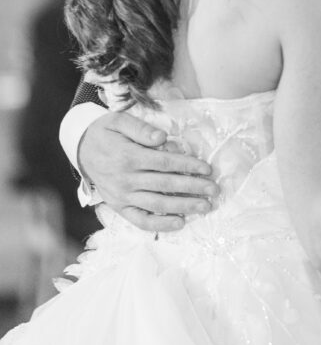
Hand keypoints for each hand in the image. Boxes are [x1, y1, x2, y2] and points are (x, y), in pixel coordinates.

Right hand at [78, 111, 218, 231]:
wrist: (81, 148)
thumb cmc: (105, 132)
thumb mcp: (119, 120)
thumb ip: (141, 129)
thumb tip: (162, 137)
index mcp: (129, 157)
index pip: (165, 163)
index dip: (188, 166)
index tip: (207, 168)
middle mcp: (126, 180)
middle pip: (166, 185)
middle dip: (193, 188)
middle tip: (214, 190)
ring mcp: (123, 196)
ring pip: (157, 205)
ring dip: (183, 207)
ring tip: (204, 207)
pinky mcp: (119, 207)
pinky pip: (141, 220)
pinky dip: (160, 224)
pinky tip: (179, 223)